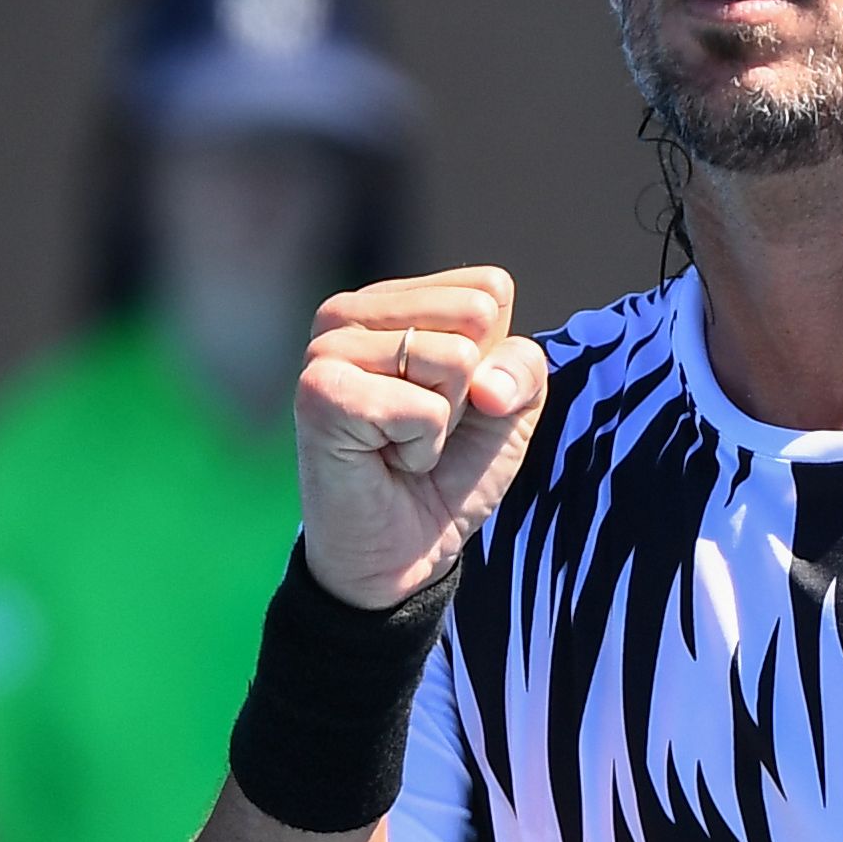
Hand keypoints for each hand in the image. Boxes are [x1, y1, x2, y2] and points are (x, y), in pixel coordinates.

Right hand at [294, 268, 549, 607]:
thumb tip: (486, 383)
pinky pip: (422, 407)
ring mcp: (329, 346)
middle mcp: (353, 313)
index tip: (455, 403)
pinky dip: (421, 448)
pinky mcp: (320, 389)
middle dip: (471, 389)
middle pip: (476, 313)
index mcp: (395, 302)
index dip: (495, 358)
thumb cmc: (448, 474)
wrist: (402, 553)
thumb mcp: (510, 412)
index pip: (489, 288)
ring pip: (453, 357)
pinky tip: (384, 459)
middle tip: (425, 427)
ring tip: (401, 443)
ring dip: (444, 422)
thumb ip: (523, 367)